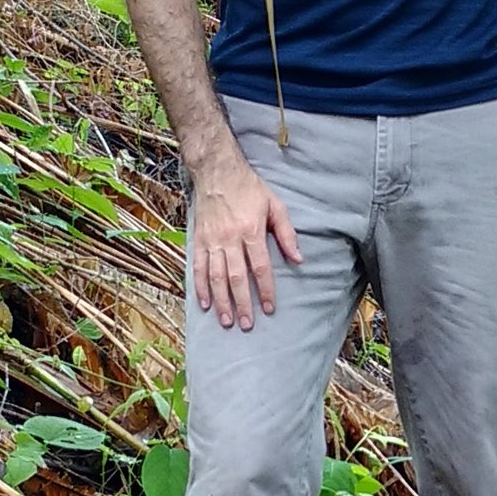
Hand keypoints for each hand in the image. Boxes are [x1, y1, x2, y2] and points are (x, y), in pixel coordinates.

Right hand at [190, 147, 301, 327]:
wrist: (217, 170)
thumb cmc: (249, 188)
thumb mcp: (275, 205)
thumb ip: (287, 234)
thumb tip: (298, 259)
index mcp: (252, 231)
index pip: (260, 267)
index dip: (266, 290)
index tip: (270, 309)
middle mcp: (230, 238)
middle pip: (237, 277)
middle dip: (242, 303)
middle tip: (246, 325)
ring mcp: (212, 240)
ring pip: (216, 276)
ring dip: (221, 301)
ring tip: (226, 321)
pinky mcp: (198, 239)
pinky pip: (198, 266)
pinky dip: (200, 286)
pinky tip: (205, 304)